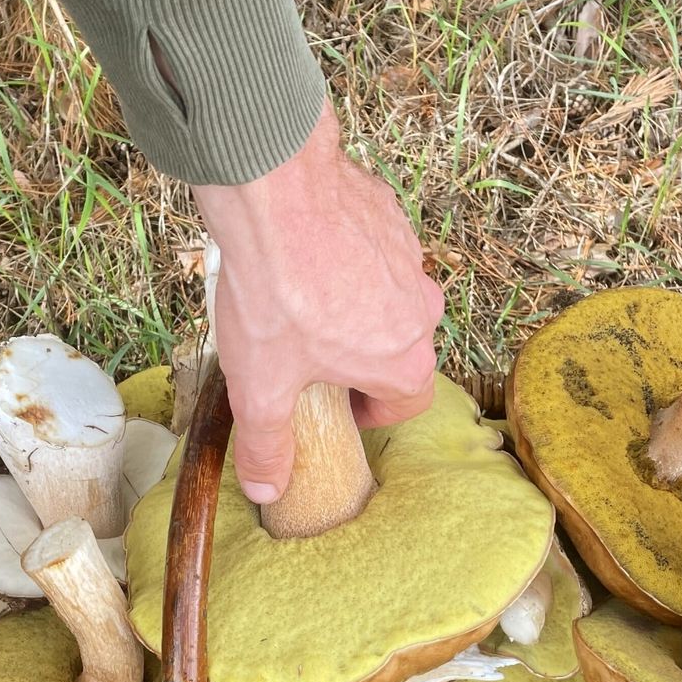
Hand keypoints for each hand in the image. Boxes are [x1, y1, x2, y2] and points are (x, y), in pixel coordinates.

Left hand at [191, 100, 445, 504]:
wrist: (274, 193)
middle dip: (357, 356)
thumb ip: (268, 445)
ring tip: (297, 299)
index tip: (339, 407)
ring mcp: (409, 257)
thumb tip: (269, 488)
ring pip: (386, 295)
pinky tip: (301, 253)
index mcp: (404, 359)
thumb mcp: (260, 388)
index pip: (408, 402)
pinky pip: (373, 248)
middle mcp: (421, 308)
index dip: (372, 412)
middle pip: (398, 347)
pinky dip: (345, 256)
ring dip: (353, 305)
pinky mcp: (389, 214)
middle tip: (306, 353)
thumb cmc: (276, 294)